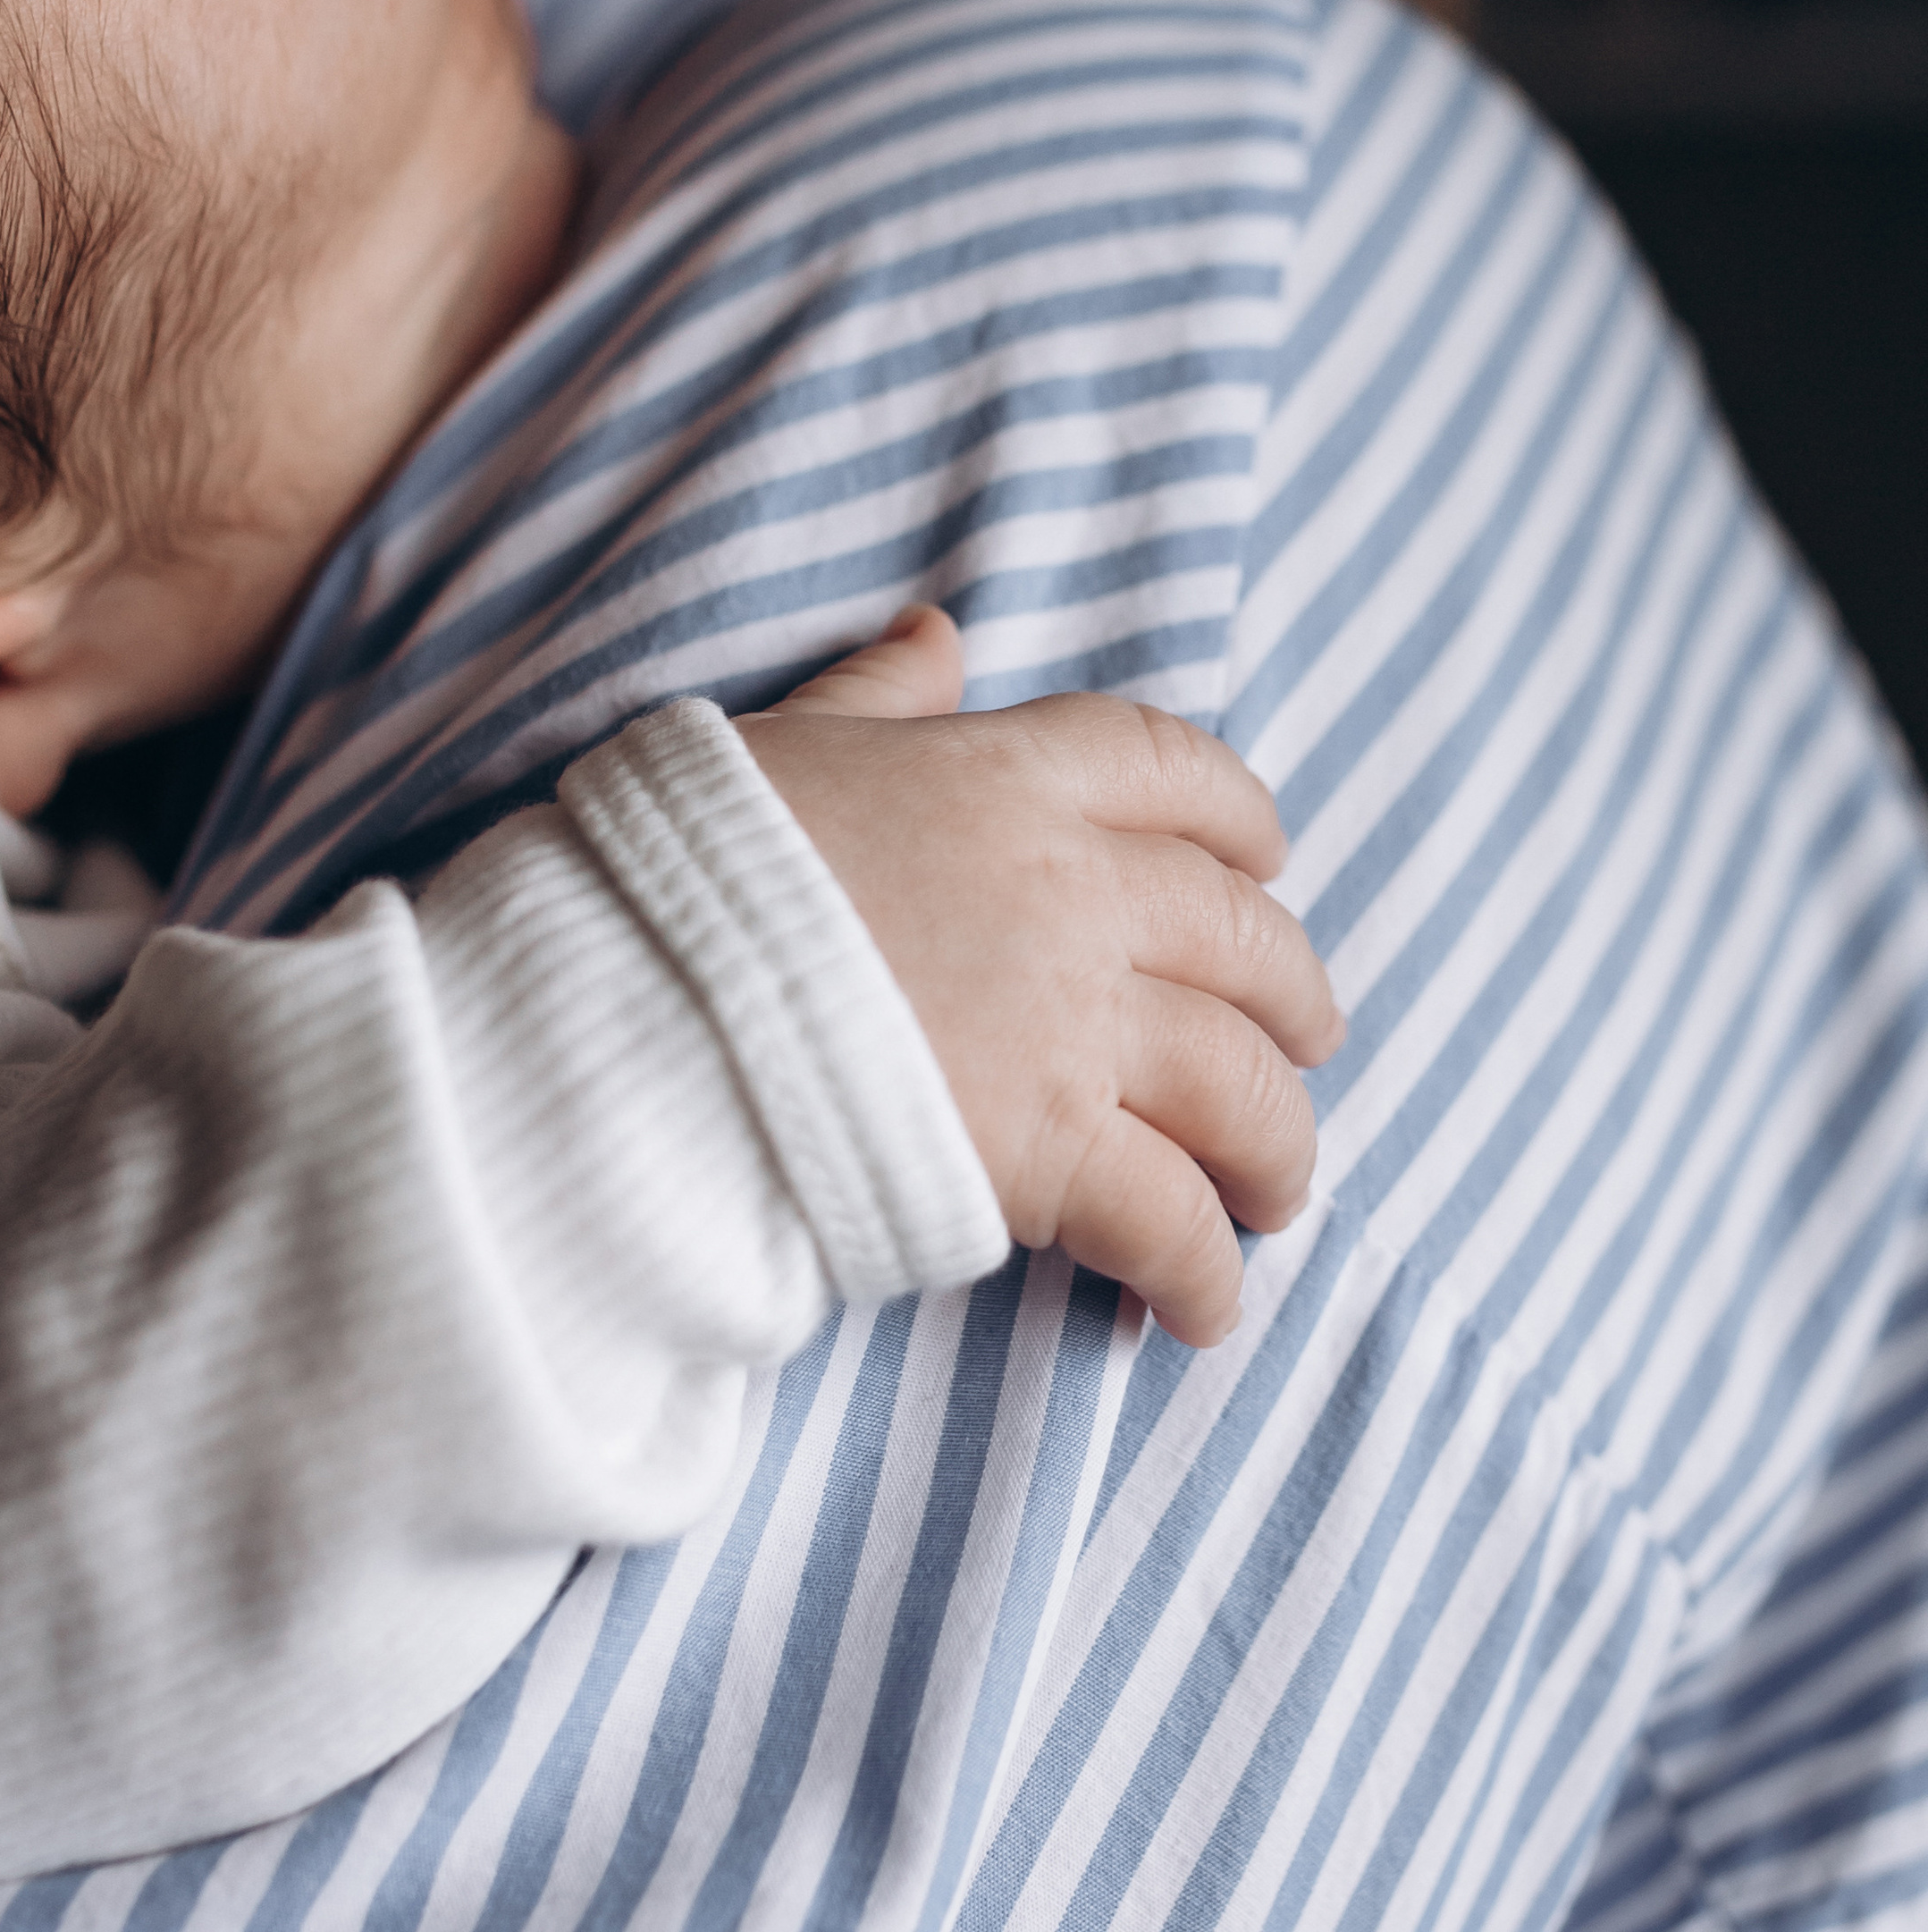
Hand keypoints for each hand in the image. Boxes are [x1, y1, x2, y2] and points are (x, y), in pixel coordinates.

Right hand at [735, 608, 1343, 1346]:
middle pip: (1244, 936)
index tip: (1268, 857)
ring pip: (1240, 1083)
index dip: (1239, 814)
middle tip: (1302, 1041)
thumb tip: (936, 636)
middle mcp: (1070, 889)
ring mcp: (1070, 1021)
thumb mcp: (783, 746)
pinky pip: (1173, 1218)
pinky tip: (1202, 1305)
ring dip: (1276, 1146)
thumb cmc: (688, 876)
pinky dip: (1205, 1269)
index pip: (1172, 767)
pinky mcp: (1050, 1150)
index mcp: (1007, 777)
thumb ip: (876, 697)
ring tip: (1272, 1191)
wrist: (639, 1012)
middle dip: (1291, 995)